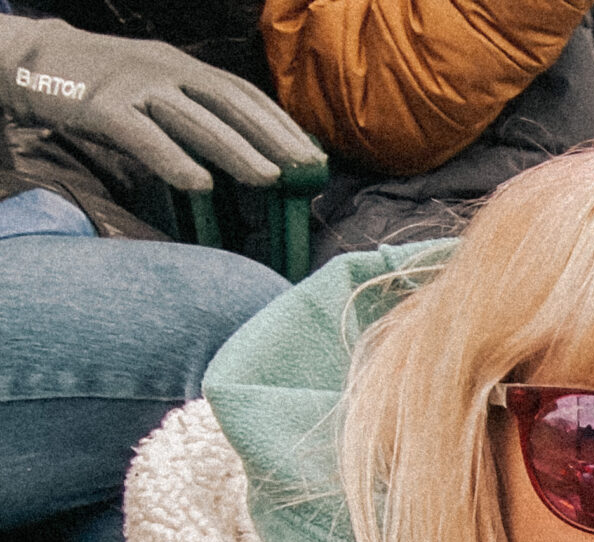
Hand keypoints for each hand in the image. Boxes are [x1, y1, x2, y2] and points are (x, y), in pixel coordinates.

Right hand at [0, 17, 323, 191]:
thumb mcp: (159, 86)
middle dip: (272, 137)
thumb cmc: (108, 84)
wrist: (34, 59)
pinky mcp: (103, 107)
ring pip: (194, 119)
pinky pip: (143, 137)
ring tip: (270, 179)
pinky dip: (173, 161)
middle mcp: (166, 69)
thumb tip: (252, 151)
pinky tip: (200, 185)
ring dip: (236, 150)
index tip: (313, 154)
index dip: (281, 123)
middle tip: (306, 169)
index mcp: (184, 65)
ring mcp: (135, 86)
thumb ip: (198, 110)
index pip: (244, 93)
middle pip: (229, 104)